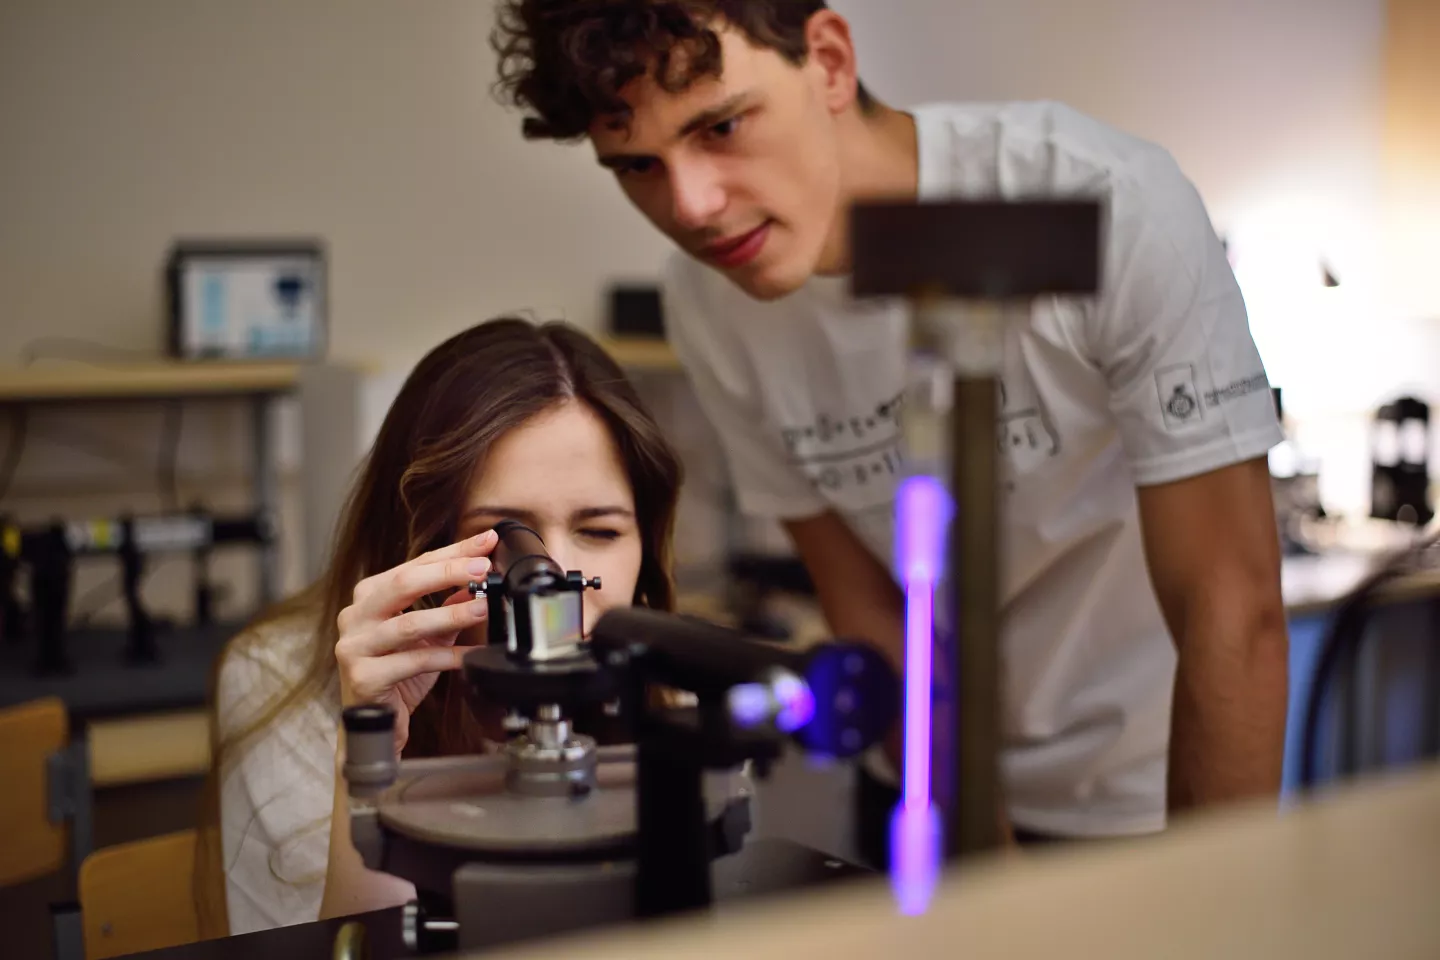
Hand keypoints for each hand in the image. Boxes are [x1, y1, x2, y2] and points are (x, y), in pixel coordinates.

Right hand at [335, 530, 497, 753]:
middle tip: (482, 568)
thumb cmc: (397, 673)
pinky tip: (470, 656)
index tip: (485, 541)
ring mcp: (355, 646)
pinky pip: (413, 662)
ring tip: (483, 608)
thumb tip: (481, 577)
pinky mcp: (364, 677)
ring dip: (452, 615)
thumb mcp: (426, 633)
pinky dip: (448, 658)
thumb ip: (449, 605)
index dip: (452, 552)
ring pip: (409, 624)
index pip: (414, 565)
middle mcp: (356, 616)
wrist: (375, 722)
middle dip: (447, 573)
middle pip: (403, 584)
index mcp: (369, 597)